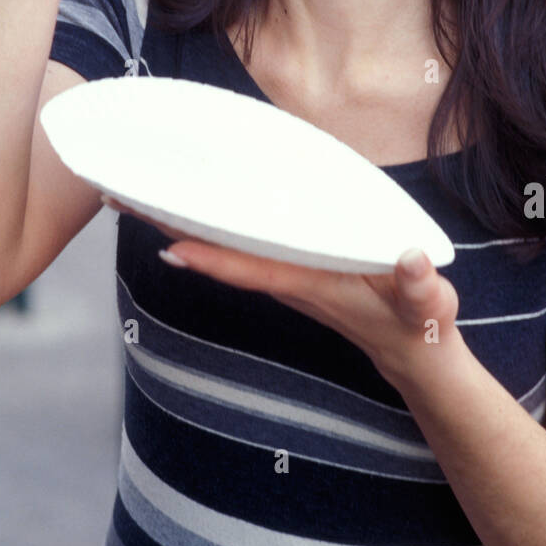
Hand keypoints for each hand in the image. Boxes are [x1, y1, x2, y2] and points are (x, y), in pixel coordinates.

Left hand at [99, 193, 461, 389]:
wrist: (411, 352)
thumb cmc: (419, 325)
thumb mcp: (428, 307)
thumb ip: (421, 287)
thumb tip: (412, 263)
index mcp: (313, 284)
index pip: (254, 269)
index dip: (213, 258)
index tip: (170, 244)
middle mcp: (286, 279)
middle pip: (218, 252)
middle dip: (168, 227)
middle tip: (116, 195)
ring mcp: (282, 274)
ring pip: (219, 246)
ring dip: (175, 223)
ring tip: (129, 193)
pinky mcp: (287, 268)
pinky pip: (235, 243)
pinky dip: (203, 226)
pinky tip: (182, 205)